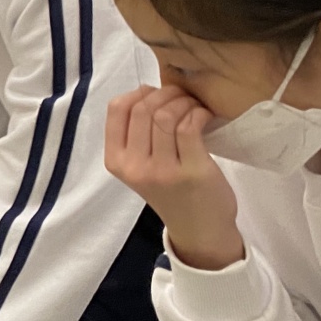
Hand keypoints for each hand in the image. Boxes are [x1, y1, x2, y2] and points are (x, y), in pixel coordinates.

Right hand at [104, 85, 243, 269]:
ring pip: (165, 115)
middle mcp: (134, 166)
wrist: (198, 228)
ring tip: (195, 107)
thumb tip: (149, 92)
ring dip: (184, 102)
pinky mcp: (191, 171)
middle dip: (165, 94)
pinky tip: (204, 116)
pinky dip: (198, 113)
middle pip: (143, 108)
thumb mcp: (138, 167)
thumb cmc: (169, 192)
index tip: (156, 94)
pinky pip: (189, 126)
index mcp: (116, 161)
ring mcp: (162, 171)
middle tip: (182, 98)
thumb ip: (135, 136)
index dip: (138, 92)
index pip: (117, 110)